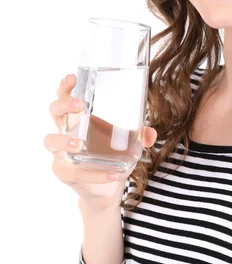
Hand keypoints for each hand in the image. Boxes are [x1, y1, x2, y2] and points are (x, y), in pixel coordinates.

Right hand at [44, 74, 156, 209]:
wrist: (108, 186)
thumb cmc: (111, 154)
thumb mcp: (128, 142)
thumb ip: (140, 135)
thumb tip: (150, 133)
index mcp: (79, 118)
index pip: (65, 97)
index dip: (65, 86)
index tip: (72, 77)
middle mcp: (66, 132)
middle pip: (54, 112)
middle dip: (64, 105)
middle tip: (81, 105)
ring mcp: (61, 152)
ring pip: (50, 142)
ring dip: (63, 141)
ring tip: (79, 144)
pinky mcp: (65, 173)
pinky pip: (74, 172)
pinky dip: (95, 174)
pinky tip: (113, 174)